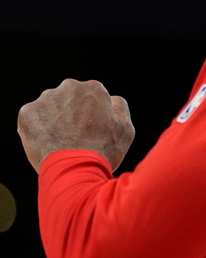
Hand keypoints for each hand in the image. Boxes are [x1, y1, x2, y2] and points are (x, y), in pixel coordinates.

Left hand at [18, 79, 134, 172]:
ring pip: (50, 107)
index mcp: (93, 88)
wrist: (75, 170)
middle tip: (76, 135)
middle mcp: (68, 87)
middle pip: (69, 98)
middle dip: (71, 112)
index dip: (93, 114)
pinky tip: (48, 142)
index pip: (92, 96)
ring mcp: (46, 99)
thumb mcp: (125, 128)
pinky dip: (38, 129)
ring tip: (61, 141)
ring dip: (54, 119)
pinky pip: (32, 118)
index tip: (91, 128)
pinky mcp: (27, 113)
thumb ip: (119, 107)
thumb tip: (110, 99)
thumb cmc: (103, 151)